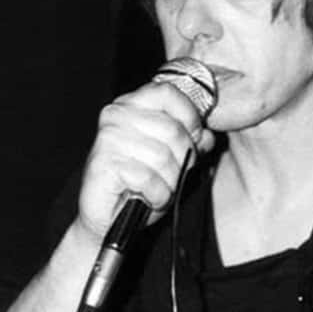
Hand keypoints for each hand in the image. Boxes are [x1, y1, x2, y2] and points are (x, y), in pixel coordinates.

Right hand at [75, 79, 216, 243]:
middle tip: (171, 175)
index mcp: (131, 105)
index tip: (193, 138)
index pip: (168, 93)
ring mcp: (108, 139)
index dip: (189, 117)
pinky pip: (149, 179)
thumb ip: (190, 142)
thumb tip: (208, 136)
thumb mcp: (172, 159)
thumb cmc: (138, 185)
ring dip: (169, 182)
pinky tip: (147, 197)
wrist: (107, 218)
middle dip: (182, 160)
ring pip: (163, 157)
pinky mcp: (104, 164)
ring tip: (157, 189)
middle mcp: (116, 115)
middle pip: (173, 130)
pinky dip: (157, 195)